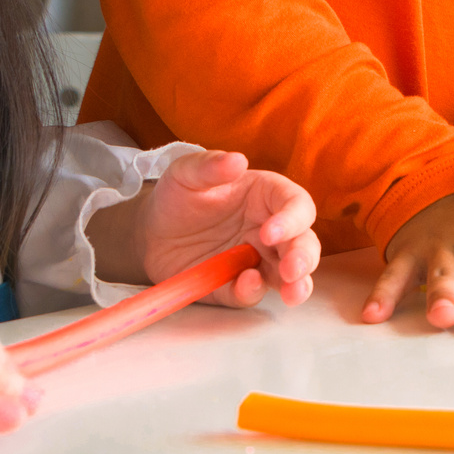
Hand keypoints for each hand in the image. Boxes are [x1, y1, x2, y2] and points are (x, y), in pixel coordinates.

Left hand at [134, 149, 321, 306]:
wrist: (150, 233)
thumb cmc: (177, 197)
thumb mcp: (186, 174)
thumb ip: (209, 166)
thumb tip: (237, 160)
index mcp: (268, 197)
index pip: (296, 205)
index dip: (292, 219)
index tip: (270, 232)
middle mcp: (272, 230)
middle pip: (303, 243)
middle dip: (303, 257)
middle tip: (292, 269)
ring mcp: (257, 261)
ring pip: (291, 275)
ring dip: (297, 285)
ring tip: (292, 294)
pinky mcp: (237, 286)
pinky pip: (251, 294)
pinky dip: (251, 293)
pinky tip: (246, 285)